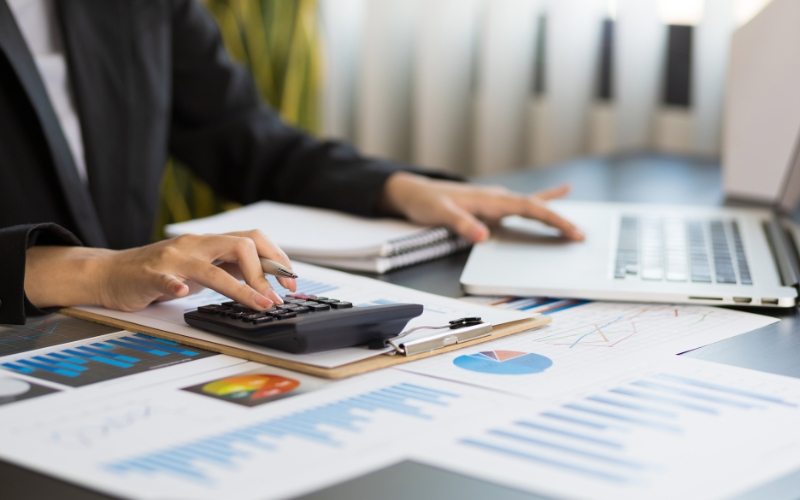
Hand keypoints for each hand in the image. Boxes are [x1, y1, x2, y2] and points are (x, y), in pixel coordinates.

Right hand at [24, 230, 296, 311]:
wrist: (111, 272)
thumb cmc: (161, 271)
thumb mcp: (203, 267)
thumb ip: (231, 267)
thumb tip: (269, 277)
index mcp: (211, 243)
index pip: (254, 240)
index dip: (278, 259)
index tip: (291, 283)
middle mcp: (196, 245)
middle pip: (241, 245)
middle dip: (265, 271)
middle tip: (277, 297)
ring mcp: (173, 259)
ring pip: (212, 268)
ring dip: (241, 288)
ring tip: (260, 304)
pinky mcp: (150, 275)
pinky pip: (165, 278)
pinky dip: (176, 285)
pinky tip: (184, 293)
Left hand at [379, 172, 583, 242]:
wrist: (413, 191)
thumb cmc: (425, 201)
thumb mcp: (439, 214)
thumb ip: (461, 224)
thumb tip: (483, 236)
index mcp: (490, 198)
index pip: (528, 207)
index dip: (551, 218)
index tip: (570, 230)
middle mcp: (497, 197)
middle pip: (536, 207)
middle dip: (559, 220)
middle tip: (581, 234)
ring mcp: (496, 200)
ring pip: (533, 205)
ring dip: (553, 214)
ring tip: (575, 223)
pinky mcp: (492, 204)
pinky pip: (522, 203)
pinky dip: (542, 199)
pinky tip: (560, 192)